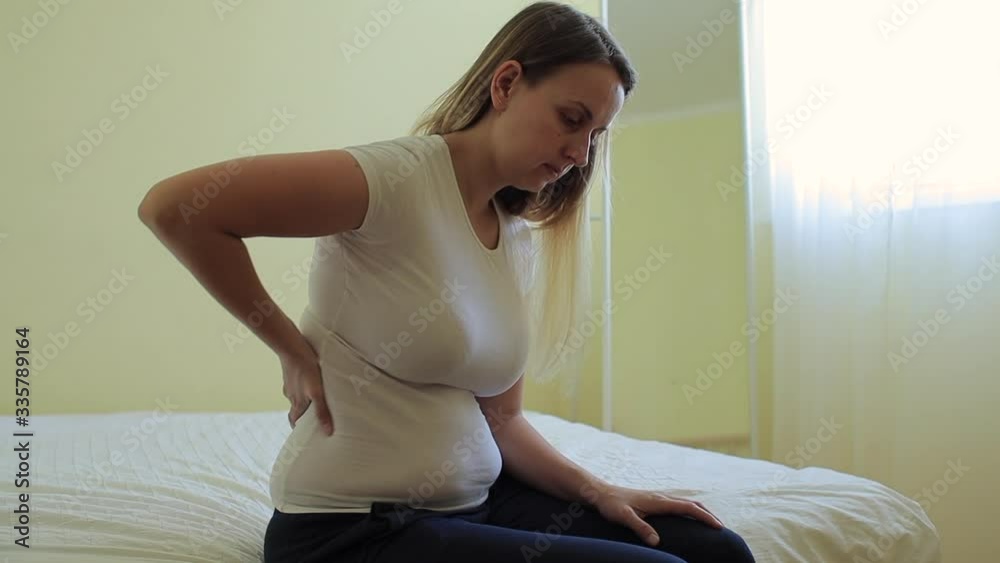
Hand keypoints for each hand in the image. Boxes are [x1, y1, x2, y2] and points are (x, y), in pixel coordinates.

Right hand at [279, 342, 332, 434]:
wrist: (292, 347)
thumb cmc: (306, 370)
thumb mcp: (317, 393)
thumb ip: (322, 411)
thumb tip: (327, 431)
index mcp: (297, 403)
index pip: (295, 421)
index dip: (299, 427)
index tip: (305, 432)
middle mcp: (291, 395)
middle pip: (297, 408)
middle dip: (306, 413)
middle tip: (316, 414)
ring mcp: (290, 383)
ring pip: (298, 395)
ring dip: (306, 397)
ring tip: (318, 395)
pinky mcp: (292, 372)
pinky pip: (298, 382)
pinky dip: (304, 384)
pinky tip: (311, 378)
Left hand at [592, 484, 723, 546]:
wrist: (600, 493)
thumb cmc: (610, 505)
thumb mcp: (623, 517)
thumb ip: (640, 528)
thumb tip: (657, 542)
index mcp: (658, 501)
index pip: (688, 508)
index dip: (705, 517)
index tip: (719, 527)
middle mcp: (661, 497)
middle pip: (691, 503)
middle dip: (708, 514)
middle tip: (721, 527)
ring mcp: (658, 497)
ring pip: (685, 502)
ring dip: (700, 511)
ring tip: (710, 523)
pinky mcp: (653, 500)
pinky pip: (678, 504)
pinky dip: (690, 510)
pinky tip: (688, 518)